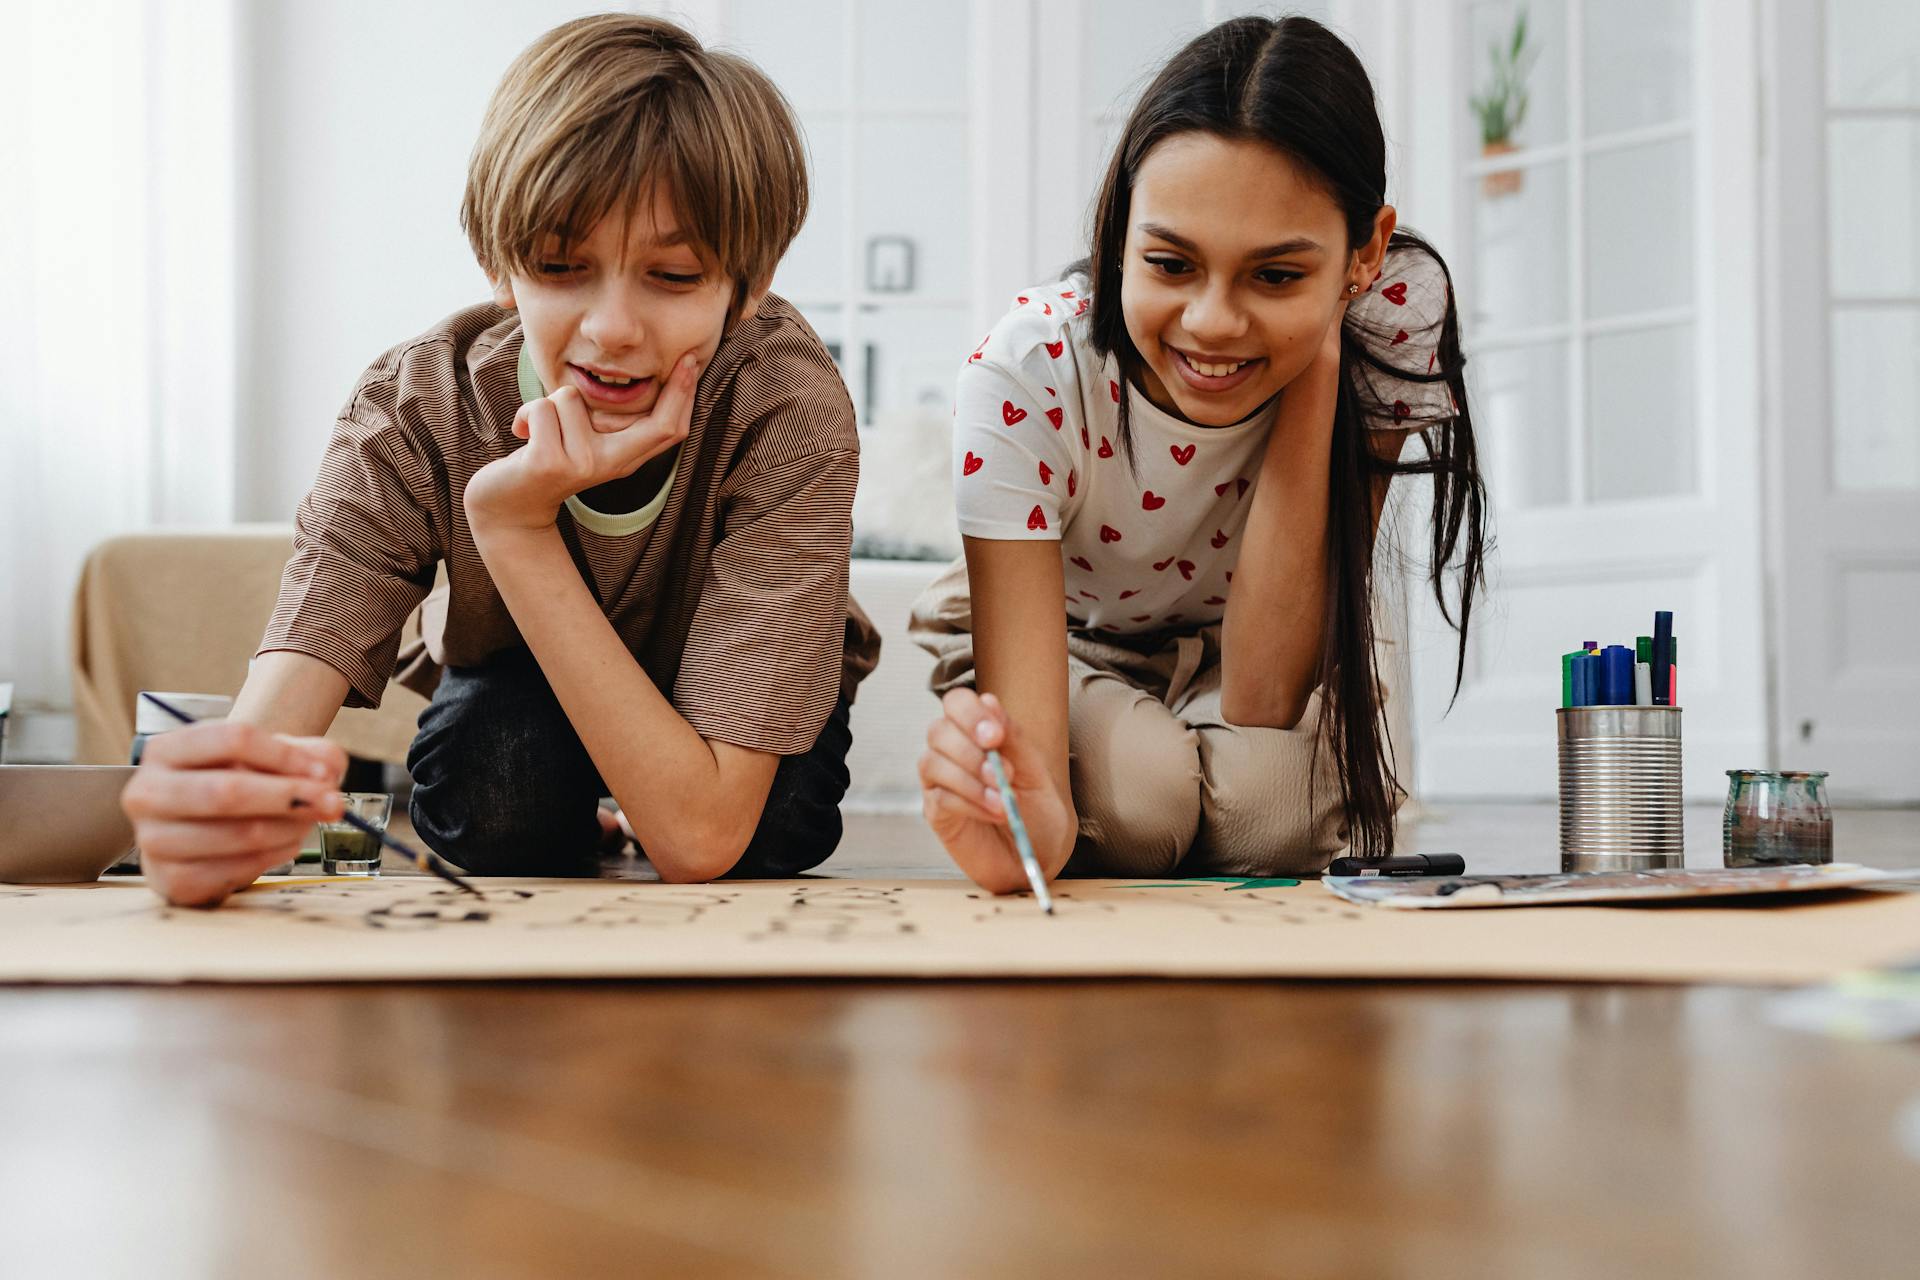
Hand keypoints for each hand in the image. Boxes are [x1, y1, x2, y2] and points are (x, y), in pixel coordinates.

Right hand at [121, 722, 346, 906]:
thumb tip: (327, 772)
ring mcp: (153, 839)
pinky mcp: (170, 879)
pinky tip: (285, 845)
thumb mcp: (273, 759)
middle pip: (228, 790)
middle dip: (290, 797)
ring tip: (307, 824)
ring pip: (237, 833)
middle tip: (332, 803)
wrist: (203, 834)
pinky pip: (235, 870)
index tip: (322, 772)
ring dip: (288, 829)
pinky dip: (273, 857)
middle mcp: (148, 792)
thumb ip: (310, 756)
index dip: (286, 756)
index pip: (232, 739)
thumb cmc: (237, 786)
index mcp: (167, 749)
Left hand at [464, 353, 701, 533]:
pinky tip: (523, 436)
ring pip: (571, 397)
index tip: (691, 361)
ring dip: (547, 403)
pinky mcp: (549, 461)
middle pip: (657, 424)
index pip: (667, 431)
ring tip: (542, 430)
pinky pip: (543, 408)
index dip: (684, 397)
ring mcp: (582, 465)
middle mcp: (609, 465)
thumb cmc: (546, 459)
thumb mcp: (584, 442)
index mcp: (621, 460)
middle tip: (684, 358)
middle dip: (674, 386)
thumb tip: (637, 379)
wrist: (508, 505)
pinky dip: (526, 414)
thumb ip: (607, 422)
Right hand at [918, 690, 1073, 894]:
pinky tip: (994, 813)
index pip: (957, 703)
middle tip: (1003, 772)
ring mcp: (941, 781)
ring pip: (932, 762)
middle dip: (970, 750)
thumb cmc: (1038, 810)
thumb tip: (988, 700)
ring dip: (970, 779)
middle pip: (938, 730)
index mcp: (978, 733)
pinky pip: (939, 797)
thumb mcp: (1035, 771)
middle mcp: (953, 751)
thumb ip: (1013, 737)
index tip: (995, 736)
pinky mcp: (936, 811)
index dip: (970, 713)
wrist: (1040, 854)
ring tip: (1002, 799)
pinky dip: (969, 803)